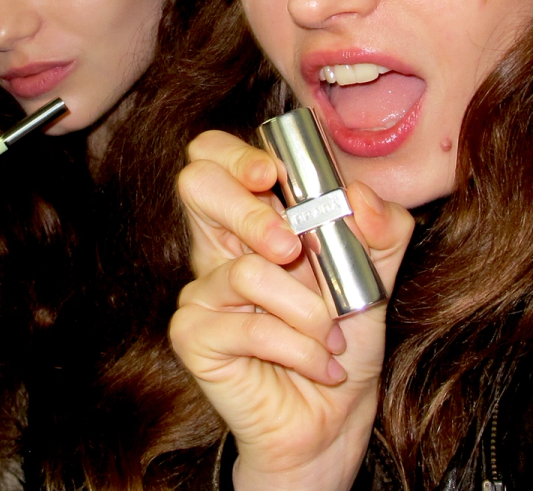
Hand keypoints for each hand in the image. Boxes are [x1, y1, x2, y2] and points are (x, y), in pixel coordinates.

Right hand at [169, 131, 413, 490]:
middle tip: (292, 248)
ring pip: (246, 270)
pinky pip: (248, 325)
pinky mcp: (192, 334)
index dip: (234, 154)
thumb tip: (357, 196)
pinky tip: (318, 365)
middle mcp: (217, 247)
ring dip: (308, 310)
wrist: (333, 418)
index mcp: (252, 220)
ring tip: (331, 339)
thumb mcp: (374, 278)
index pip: (213, 156)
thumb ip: (379, 231)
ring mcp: (199, 289)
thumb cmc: (344, 342)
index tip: (273, 175)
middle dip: (251, 211)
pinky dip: (299, 347)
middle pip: (195, 183)